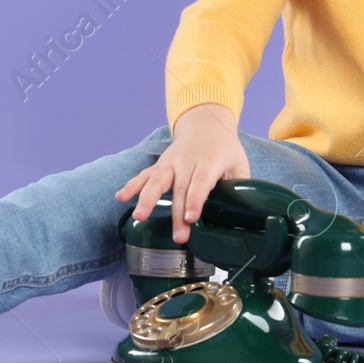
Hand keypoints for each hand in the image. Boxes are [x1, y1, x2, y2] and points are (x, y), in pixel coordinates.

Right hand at [114, 104, 249, 244]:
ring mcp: (171, 162)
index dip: (196, 200)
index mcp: (210, 160)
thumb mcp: (239, 164)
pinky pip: (144, 175)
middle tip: (179, 237)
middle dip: (177, 213)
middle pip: (180, 188)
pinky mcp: (160, 165)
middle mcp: (187, 161)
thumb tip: (243, 216)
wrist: (206, 124)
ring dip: (146, 199)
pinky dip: (132, 185)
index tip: (192, 218)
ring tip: (139, 217)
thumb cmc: (225, 149)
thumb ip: (239, 187)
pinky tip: (120, 197)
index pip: (201, 181)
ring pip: (156, 180)